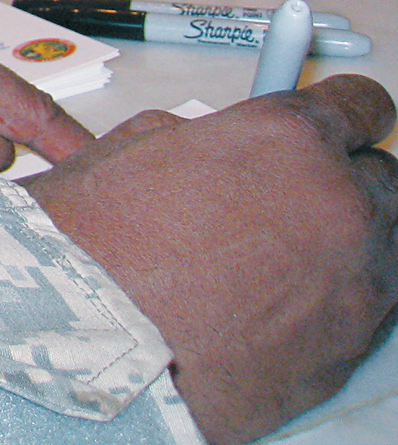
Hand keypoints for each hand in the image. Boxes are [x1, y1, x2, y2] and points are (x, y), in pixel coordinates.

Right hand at [23, 76, 397, 444]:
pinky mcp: (352, 348)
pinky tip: (275, 306)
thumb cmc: (92, 249)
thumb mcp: (131, 150)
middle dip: (344, 183)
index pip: (361, 106)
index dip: (344, 114)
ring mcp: (357, 283)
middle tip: (291, 198)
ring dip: (347, 244)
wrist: (87, 343)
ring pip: (386, 248)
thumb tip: (220, 150)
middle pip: (384, 180)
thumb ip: (202, 139)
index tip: (339, 126)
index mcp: (289, 140)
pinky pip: (369, 310)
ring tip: (280, 261)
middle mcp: (340, 205)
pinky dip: (335, 301)